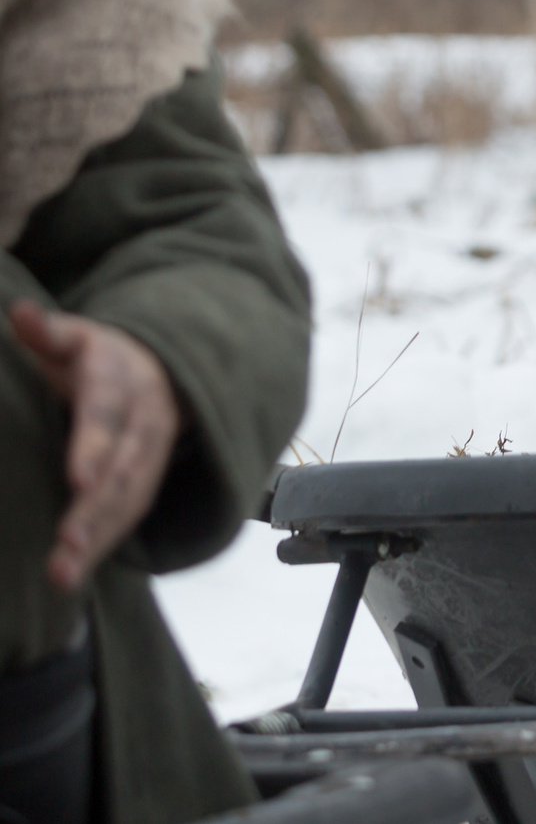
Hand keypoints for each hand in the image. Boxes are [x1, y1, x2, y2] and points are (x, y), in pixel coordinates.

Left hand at [8, 301, 181, 591]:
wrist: (163, 373)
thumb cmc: (98, 359)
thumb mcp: (75, 338)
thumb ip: (46, 331)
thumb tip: (20, 314)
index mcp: (120, 380)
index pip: (106, 413)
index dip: (94, 445)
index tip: (78, 478)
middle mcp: (143, 421)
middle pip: (124, 468)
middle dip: (97, 508)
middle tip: (66, 543)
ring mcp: (150, 454)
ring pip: (129, 499)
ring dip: (98, 538)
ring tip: (62, 573)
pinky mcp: (146, 480)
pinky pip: (130, 515)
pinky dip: (103, 545)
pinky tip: (72, 571)